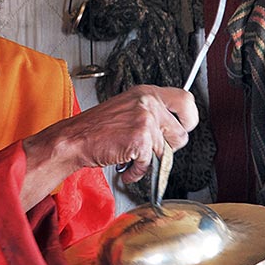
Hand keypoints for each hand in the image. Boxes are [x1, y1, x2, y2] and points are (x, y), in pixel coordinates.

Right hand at [23, 85, 197, 185]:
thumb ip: (151, 113)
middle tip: (156, 149)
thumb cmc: (97, 128)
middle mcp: (148, 103)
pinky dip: (138, 171)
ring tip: (133, 159)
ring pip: (166, 151)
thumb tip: (173, 128)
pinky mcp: (140, 139)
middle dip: (171, 147)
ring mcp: (145, 120)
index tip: (186, 126)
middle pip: (182, 131)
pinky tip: (126, 167)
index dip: (190, 117)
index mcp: (147, 93)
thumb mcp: (128, 108)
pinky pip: (150, 163)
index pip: (185, 100)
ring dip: (150, 161)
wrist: (75, 138)